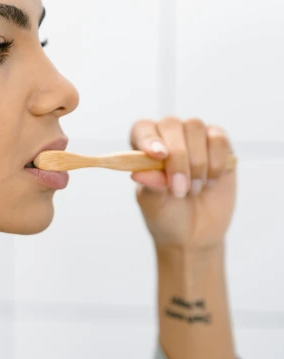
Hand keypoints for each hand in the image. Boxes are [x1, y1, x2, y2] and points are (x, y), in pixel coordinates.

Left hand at [129, 117, 236, 251]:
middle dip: (178, 157)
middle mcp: (168, 136)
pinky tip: (210, 182)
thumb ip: (149, 186)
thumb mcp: (154, 206)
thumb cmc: (167, 216)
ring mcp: (195, 138)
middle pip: (171, 124)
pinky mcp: (219, 145)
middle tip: (180, 189)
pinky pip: (219, 139)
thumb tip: (138, 173)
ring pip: (196, 127)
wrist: (195, 234)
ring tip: (194, 190)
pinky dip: (216, 162)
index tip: (158, 156)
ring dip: (197, 163)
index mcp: (144, 148)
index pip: (142, 129)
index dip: (149, 138)